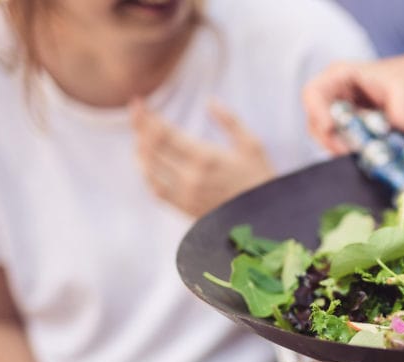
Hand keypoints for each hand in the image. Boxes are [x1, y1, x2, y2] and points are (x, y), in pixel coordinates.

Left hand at [130, 98, 275, 217]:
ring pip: (149, 170)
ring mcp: (187, 195)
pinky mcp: (187, 209)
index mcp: (206, 157)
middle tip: (136, 114)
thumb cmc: (261, 178)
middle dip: (139, 127)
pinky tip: (148, 165)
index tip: (139, 103)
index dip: (146, 116)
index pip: (163, 133)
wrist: (267, 218)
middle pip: (151, 149)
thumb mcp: (252, 145)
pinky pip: (157, 191)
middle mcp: (191, 177)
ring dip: (140, 151)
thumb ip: (230, 121)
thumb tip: (210, 101)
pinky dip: (148, 176)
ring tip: (140, 137)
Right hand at [303, 58, 403, 153]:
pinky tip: (372, 157)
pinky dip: (356, 155)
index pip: (313, 94)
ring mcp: (341, 117)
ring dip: (344, 151)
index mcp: (340, 76)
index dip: (317, 112)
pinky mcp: (352, 134)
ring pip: (328, 140)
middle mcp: (334, 97)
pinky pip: (345, 148)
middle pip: (316, 123)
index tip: (330, 128)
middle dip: (331, 141)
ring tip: (367, 155)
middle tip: (352, 152)